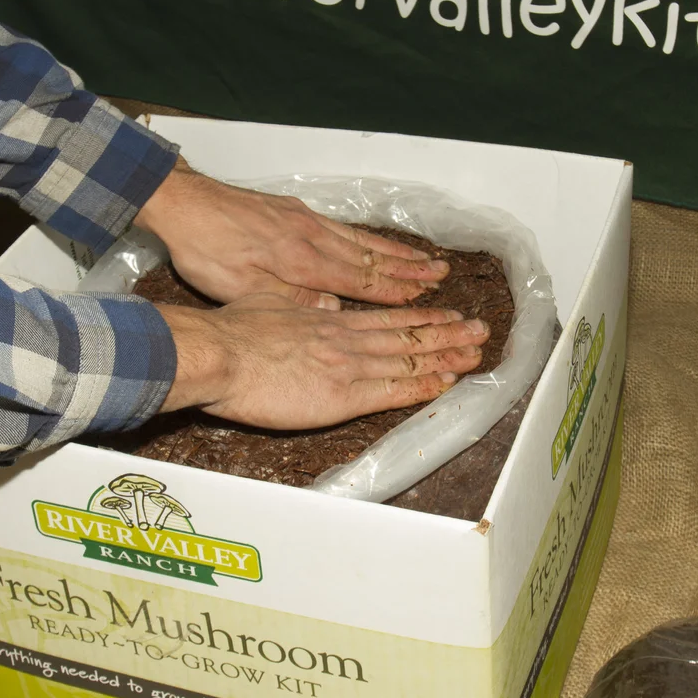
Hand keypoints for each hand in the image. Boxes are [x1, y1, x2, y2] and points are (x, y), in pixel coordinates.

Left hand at [133, 159, 448, 308]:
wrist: (184, 204)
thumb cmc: (206, 251)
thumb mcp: (243, 288)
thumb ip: (291, 299)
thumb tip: (332, 307)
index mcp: (302, 262)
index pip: (360, 279)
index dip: (395, 290)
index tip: (426, 296)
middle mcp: (311, 237)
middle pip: (368, 256)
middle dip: (407, 267)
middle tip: (441, 273)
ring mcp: (303, 220)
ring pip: (358, 239)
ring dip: (393, 250)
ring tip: (421, 256)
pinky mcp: (291, 210)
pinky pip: (340, 226)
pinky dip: (364, 236)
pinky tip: (370, 240)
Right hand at [157, 294, 489, 428]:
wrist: (218, 354)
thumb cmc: (232, 332)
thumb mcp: (269, 302)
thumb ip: (301, 306)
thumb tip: (324, 305)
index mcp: (328, 319)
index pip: (386, 319)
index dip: (420, 317)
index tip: (446, 314)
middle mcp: (346, 339)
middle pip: (407, 335)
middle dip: (447, 333)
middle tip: (480, 331)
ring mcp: (347, 365)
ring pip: (408, 359)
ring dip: (446, 357)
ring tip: (476, 354)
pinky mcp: (342, 395)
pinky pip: (392, 391)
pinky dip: (422, 386)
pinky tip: (445, 383)